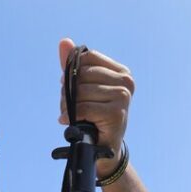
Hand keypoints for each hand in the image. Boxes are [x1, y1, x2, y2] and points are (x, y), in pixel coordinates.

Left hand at [58, 37, 133, 175]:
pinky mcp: (116, 113)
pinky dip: (72, 116)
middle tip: (66, 106)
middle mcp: (126, 82)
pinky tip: (70, 122)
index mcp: (121, 72)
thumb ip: (74, 65)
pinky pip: (83, 107)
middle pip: (82, 74)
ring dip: (67, 106)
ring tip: (69, 115)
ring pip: (81, 92)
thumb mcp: (83, 88)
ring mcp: (123, 97)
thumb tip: (64, 41)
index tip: (69, 87)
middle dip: (68, 91)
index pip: (88, 58)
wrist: (103, 150)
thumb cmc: (93, 117)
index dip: (72, 71)